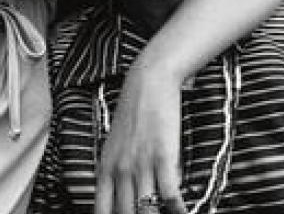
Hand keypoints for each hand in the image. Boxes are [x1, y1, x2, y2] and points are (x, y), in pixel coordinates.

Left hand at [93, 63, 189, 213]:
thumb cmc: (132, 113)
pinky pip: (169, 194)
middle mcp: (120, 170)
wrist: (148, 84)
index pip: (101, 209)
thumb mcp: (114, 145)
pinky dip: (177, 208)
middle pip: (125, 213)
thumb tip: (127, 195)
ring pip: (145, 209)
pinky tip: (182, 212)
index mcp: (105, 168)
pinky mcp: (163, 157)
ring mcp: (141, 165)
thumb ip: (117, 172)